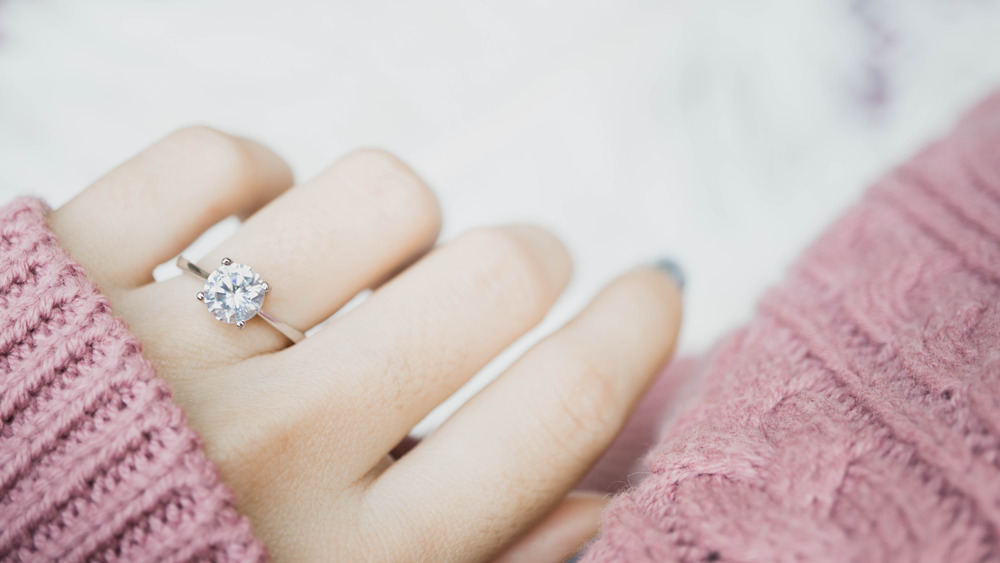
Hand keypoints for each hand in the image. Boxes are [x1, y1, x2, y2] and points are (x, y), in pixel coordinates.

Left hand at [48, 127, 681, 561]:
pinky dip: (259, 179)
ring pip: (379, 196)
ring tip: (375, 270)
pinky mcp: (70, 273)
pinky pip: (217, 160)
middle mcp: (279, 449)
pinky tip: (260, 230)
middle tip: (519, 273)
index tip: (656, 289)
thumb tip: (611, 495)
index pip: (558, 408)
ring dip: (405, 223)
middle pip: (496, 277)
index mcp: (362, 559)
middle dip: (538, 260)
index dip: (639, 330)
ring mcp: (170, 350)